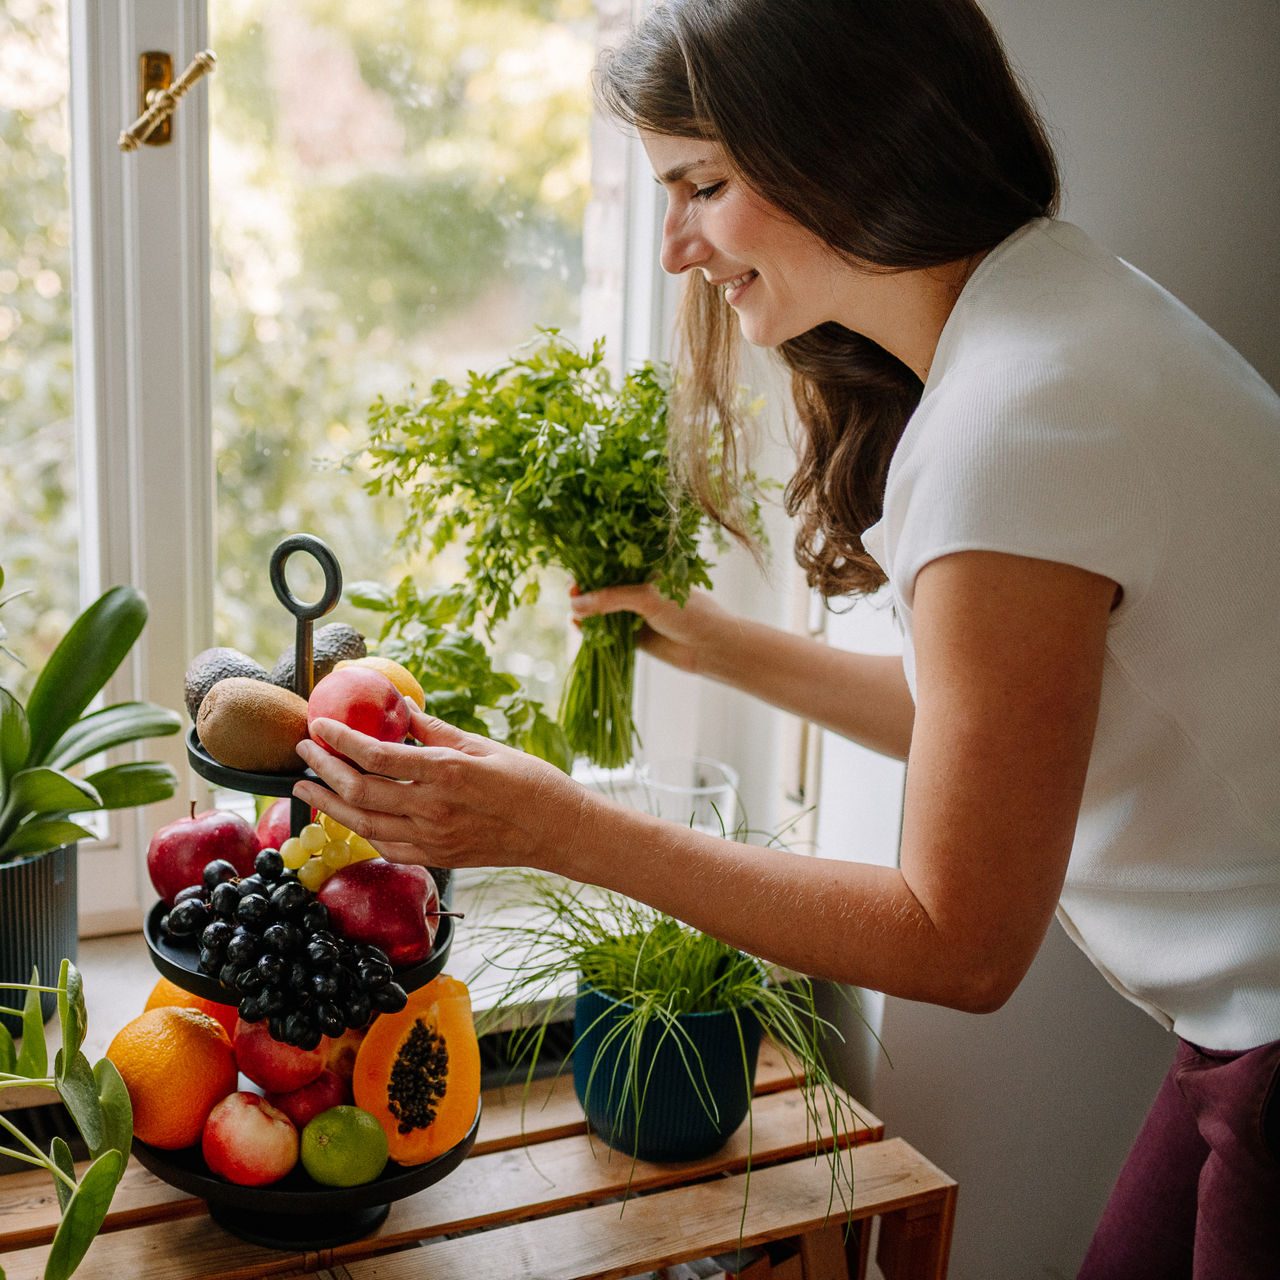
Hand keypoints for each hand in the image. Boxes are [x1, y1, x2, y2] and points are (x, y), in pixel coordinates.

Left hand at [290, 708, 591, 873]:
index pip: (378, 756)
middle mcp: (434, 810)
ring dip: (330, 806)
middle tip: (302, 752)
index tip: (318, 726)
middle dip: (324, 771)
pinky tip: (348, 815)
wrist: (557, 830)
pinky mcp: (437, 857)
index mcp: (447, 774)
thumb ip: (435, 731)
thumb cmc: (529, 781)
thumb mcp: (483, 746)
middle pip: (360, 793)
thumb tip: (401, 707)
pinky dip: (361, 829)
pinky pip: (386, 846)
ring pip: (364, 825)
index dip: (341, 741)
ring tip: (306, 787)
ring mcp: (433, 839)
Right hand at [569, 583, 731, 674]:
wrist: (711, 647)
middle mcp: (638, 591)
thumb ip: (611, 599)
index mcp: (646, 572)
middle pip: (603, 589)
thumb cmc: (687, 612)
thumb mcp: (647, 598)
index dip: (592, 569)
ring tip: (574, 615)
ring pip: (603, 612)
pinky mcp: (633, 637)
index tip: (577, 575)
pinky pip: (607, 633)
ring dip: (587, 613)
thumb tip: (575, 605)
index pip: (612, 565)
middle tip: (572, 595)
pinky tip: (581, 629)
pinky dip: (593, 631)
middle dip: (586, 592)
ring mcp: (635, 615)